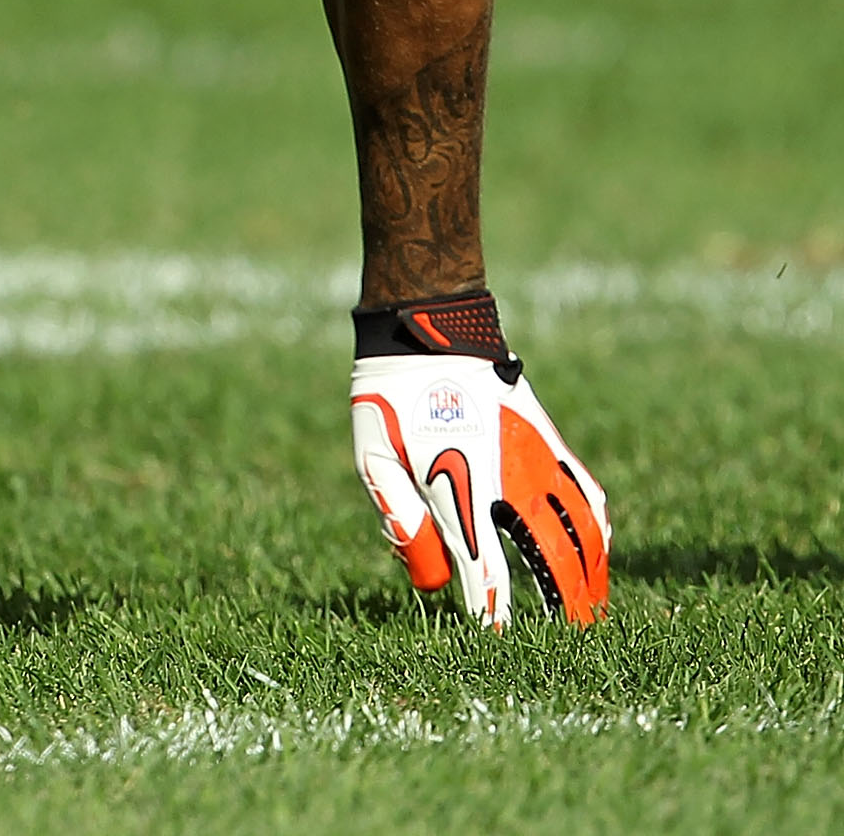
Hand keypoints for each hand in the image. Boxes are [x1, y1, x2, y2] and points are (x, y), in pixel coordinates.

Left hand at [350, 336, 609, 625]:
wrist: (430, 330)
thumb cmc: (389, 398)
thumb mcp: (373, 458)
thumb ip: (402, 520)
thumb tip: (435, 583)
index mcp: (461, 489)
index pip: (486, 570)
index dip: (493, 611)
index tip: (497, 642)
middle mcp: (511, 480)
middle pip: (552, 558)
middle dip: (562, 605)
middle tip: (569, 642)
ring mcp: (539, 459)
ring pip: (583, 530)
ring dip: (592, 573)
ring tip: (592, 609)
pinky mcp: (550, 440)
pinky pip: (586, 491)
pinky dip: (598, 527)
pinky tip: (600, 548)